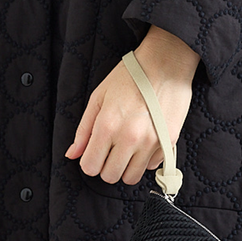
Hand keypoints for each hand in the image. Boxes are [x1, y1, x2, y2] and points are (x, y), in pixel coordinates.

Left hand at [66, 26, 200, 184]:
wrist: (166, 63)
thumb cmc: (130, 76)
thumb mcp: (99, 97)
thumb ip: (84, 129)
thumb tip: (72, 154)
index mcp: (107, 126)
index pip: (90, 167)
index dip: (89, 161)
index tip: (95, 151)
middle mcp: (129, 138)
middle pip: (110, 176)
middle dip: (106, 165)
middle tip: (111, 149)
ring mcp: (151, 142)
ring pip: (131, 177)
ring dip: (126, 166)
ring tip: (127, 148)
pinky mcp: (169, 142)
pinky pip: (151, 166)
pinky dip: (145, 159)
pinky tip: (144, 141)